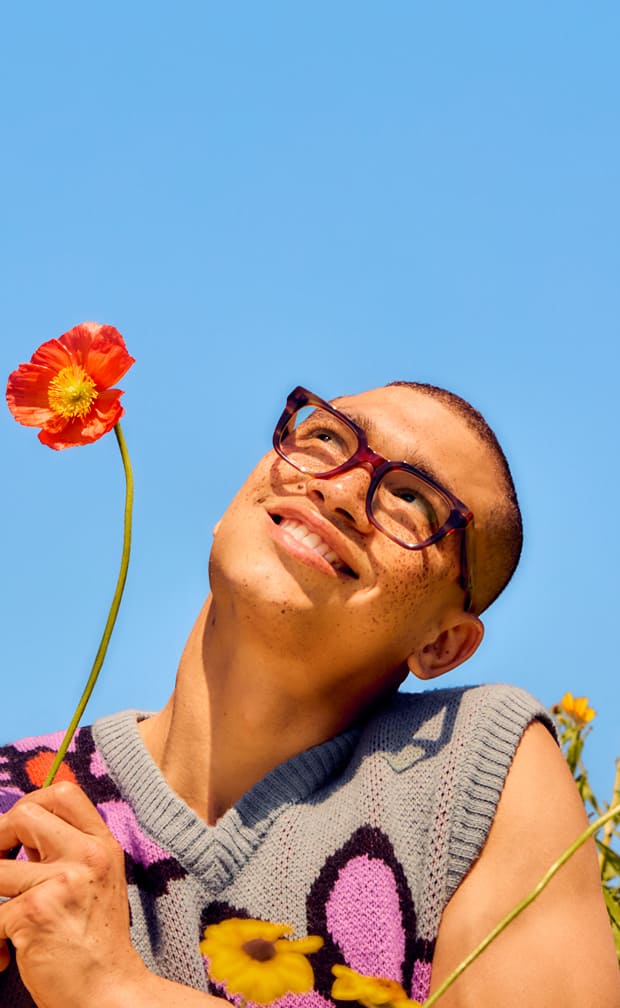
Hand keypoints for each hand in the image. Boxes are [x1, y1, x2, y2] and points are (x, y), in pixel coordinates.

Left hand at [0, 781, 148, 1007]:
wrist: (109, 991)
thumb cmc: (96, 941)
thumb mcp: (97, 881)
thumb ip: (67, 851)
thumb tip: (17, 830)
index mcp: (102, 844)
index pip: (64, 793)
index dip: (32, 804)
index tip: (19, 833)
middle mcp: (87, 855)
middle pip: (24, 814)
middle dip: (0, 838)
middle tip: (2, 869)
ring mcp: (62, 881)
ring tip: (5, 921)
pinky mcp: (35, 912)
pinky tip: (6, 955)